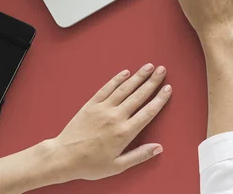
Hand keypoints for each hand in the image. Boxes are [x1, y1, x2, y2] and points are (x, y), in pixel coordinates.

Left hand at [48, 64, 171, 182]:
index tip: (168, 89)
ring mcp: (103, 108)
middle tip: (162, 70)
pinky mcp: (91, 104)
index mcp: (124, 132)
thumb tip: (158, 148)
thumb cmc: (90, 164)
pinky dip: (117, 79)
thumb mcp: (118, 166)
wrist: (64, 157)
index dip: (159, 99)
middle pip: (139, 95)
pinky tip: (125, 72)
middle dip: (152, 81)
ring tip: (149, 67)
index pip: (148, 111)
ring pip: (125, 88)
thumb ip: (139, 155)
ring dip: (138, 76)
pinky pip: (106, 88)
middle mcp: (115, 117)